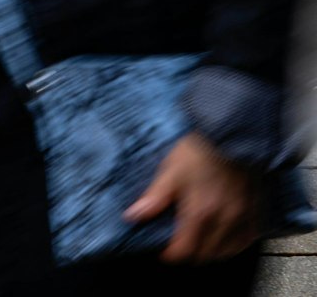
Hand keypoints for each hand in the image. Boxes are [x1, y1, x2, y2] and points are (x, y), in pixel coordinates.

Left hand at [124, 133, 259, 262]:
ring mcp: (242, 216)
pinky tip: (226, 237)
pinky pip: (249, 237)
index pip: (185, 249)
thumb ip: (154, 198)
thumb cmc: (197, 151)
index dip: (172, 254)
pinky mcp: (255, 208)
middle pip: (207, 254)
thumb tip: (132, 217)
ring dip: (213, 252)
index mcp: (200, 212)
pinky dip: (236, 243)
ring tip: (201, 244)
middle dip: (191, 254)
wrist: (231, 135)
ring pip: (229, 249)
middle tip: (180, 245)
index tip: (164, 251)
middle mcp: (224, 220)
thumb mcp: (169, 171)